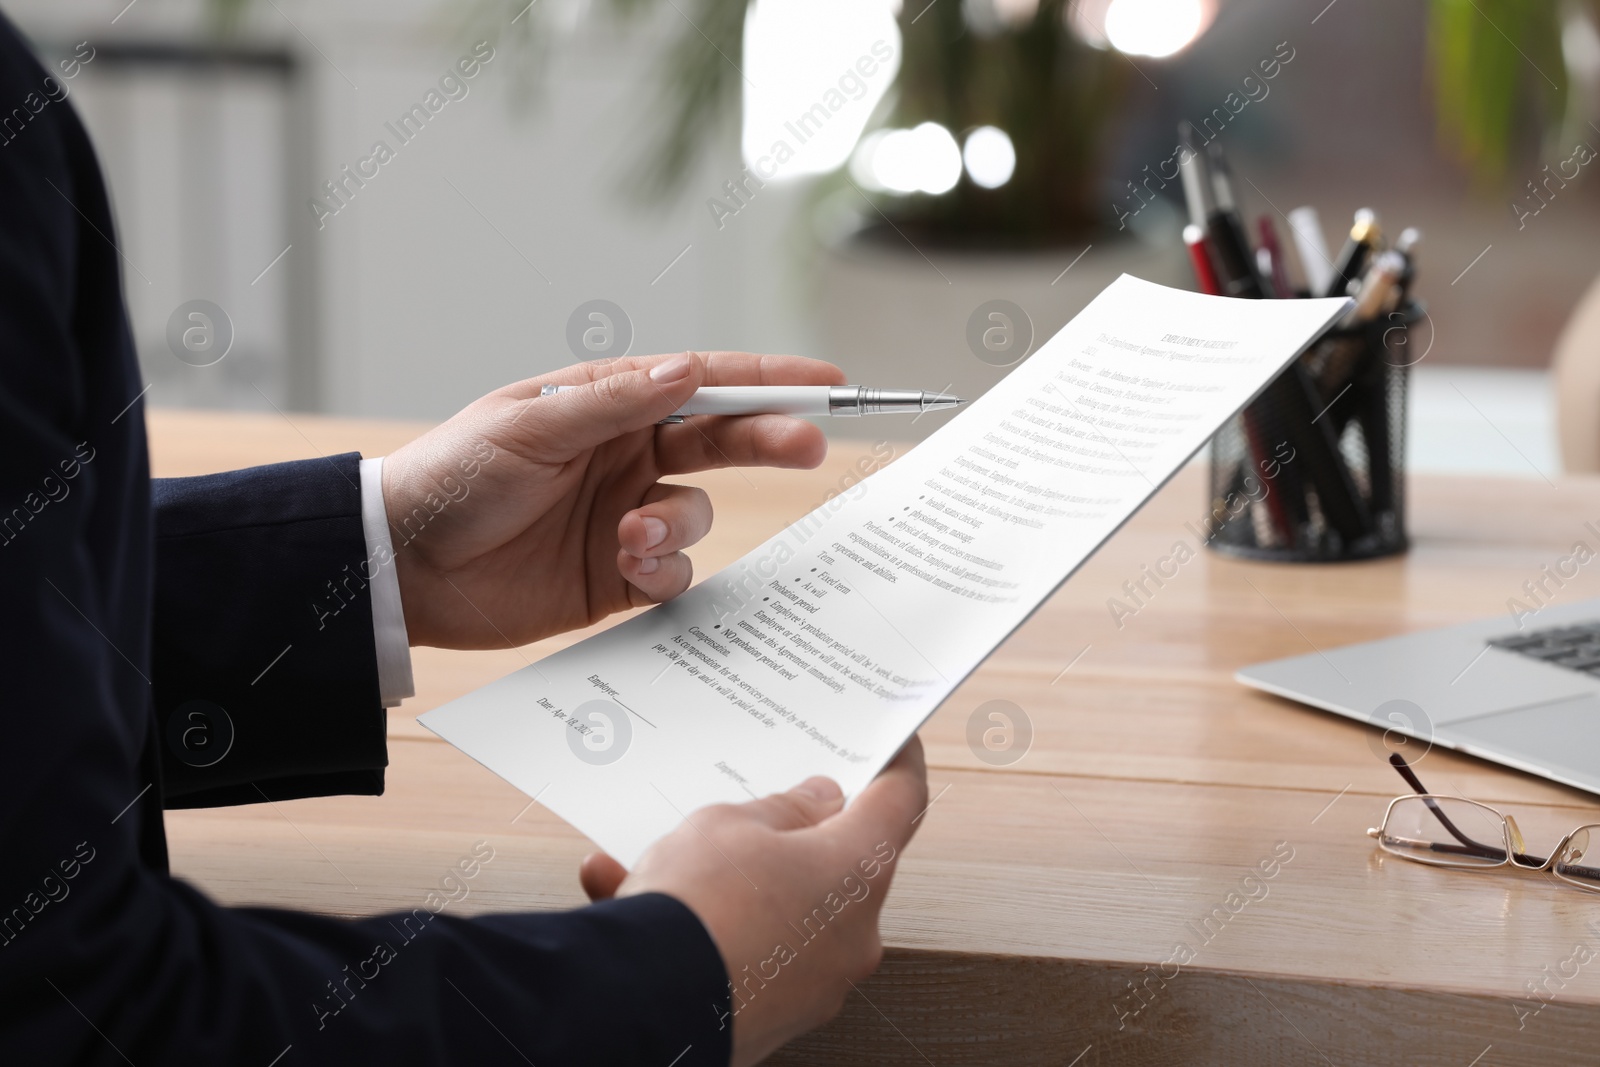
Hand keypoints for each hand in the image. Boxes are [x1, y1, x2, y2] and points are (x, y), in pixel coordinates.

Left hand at [381, 352, 844, 648]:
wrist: (405, 566)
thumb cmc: (455, 476)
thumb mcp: (529, 427)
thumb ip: (614, 404)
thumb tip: (690, 371)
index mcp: (608, 404)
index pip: (702, 383)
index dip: (766, 381)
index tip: (825, 381)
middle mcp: (627, 455)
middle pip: (722, 441)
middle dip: (768, 440)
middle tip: (807, 444)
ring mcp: (627, 515)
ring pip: (698, 513)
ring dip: (679, 523)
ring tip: (632, 534)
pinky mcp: (619, 575)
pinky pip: (674, 572)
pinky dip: (663, 569)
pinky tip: (627, 565)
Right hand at [579, 737, 928, 1066]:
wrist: (644, 1010)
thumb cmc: (696, 908)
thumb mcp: (730, 825)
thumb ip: (782, 809)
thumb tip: (818, 805)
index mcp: (857, 872)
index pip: (900, 802)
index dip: (896, 764)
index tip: (893, 745)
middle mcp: (852, 935)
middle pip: (839, 865)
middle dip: (795, 836)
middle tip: (754, 809)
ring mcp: (816, 984)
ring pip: (783, 912)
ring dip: (732, 885)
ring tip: (662, 862)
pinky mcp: (773, 1018)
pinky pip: (746, 956)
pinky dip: (706, 931)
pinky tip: (633, 897)